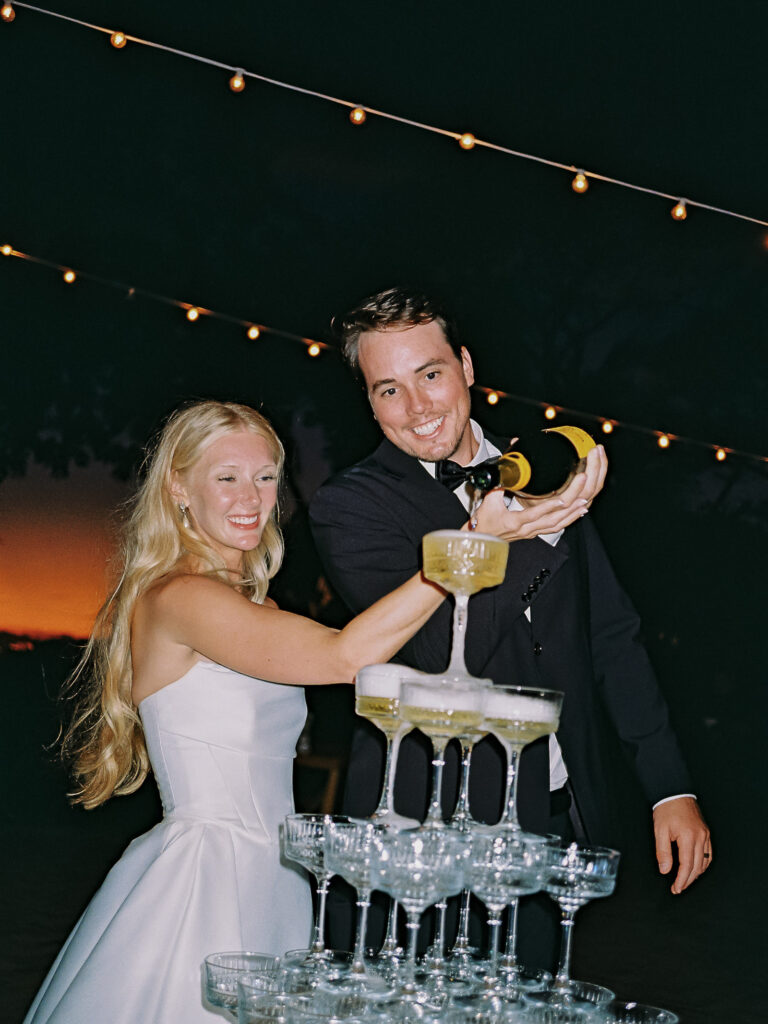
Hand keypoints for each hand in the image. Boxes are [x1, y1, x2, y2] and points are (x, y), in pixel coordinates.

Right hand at [470, 445, 607, 541]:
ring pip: (556, 525)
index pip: (534, 514)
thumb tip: (506, 464)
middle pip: (552, 519)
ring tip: (585, 502)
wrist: (481, 539)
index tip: (563, 499)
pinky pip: (555, 528)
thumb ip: (499, 483)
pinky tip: (579, 512)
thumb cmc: (483, 521)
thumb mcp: (489, 500)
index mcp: (514, 522)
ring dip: (572, 514)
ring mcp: (532, 532)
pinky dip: (569, 519)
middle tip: (582, 493)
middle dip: (569, 506)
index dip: (549, 507)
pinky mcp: (535, 533)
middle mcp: (526, 529)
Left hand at [653, 797, 711, 893]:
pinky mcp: (706, 833)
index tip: (676, 888)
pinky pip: (708, 854)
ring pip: (704, 862)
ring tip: (685, 880)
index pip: (686, 866)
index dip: (681, 880)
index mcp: (688, 837)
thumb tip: (665, 870)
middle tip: (678, 888)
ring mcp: (705, 835)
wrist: (675, 792)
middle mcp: (700, 837)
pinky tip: (696, 868)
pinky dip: (703, 864)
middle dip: (687, 880)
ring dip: (696, 874)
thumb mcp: (659, 830)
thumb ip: (662, 852)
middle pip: (697, 867)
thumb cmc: (666, 809)